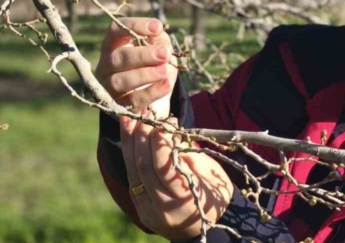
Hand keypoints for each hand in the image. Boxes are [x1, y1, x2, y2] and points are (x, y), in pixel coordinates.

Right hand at [95, 17, 176, 117]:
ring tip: (165, 70)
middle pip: (117, 58)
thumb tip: (160, 42)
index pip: (116, 30)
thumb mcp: (158, 47)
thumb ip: (159, 41)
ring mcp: (109, 87)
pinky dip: (151, 92)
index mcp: (113, 45)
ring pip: (120, 81)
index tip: (157, 27)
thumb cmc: (153, 63)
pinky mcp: (119, 106)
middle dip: (143, 55)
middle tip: (164, 54)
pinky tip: (167, 84)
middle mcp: (106, 65)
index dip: (135, 26)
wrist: (153, 95)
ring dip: (145, 75)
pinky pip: (133, 100)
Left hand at [121, 115, 232, 240]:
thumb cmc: (216, 197)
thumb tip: (169, 132)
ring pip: (133, 172)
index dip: (160, 142)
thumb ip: (188, 155)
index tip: (164, 122)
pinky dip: (130, 155)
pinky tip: (130, 138)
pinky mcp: (139, 207)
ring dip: (130, 143)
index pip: (164, 168)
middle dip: (142, 137)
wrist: (205, 230)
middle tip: (145, 115)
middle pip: (144, 168)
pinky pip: (132, 177)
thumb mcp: (211, 174)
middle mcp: (162, 208)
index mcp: (184, 200)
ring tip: (129, 119)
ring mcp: (147, 210)